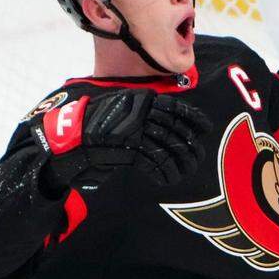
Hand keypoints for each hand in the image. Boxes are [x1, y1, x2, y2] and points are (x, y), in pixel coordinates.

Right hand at [30, 90, 210, 190]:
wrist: (72, 139)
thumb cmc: (97, 126)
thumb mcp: (123, 110)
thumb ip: (144, 113)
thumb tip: (171, 124)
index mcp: (141, 99)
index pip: (175, 107)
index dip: (193, 118)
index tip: (205, 128)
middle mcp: (141, 111)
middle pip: (175, 130)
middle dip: (188, 147)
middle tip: (196, 159)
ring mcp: (135, 128)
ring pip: (168, 147)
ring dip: (178, 164)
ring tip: (182, 173)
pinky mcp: (129, 147)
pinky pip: (155, 161)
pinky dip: (163, 173)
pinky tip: (165, 180)